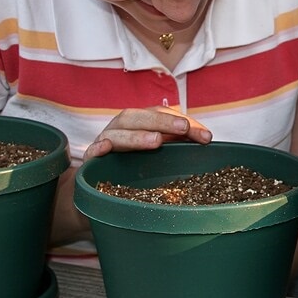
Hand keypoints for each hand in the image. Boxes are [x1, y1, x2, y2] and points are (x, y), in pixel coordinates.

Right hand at [83, 106, 211, 159]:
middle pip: (138, 117)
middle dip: (162, 121)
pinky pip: (92, 153)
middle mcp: (120, 128)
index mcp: (138, 122)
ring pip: (116, 134)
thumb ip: (180, 141)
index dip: (183, 122)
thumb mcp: (160, 150)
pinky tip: (105, 148)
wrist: (98, 184)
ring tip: (156, 141)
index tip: (206, 138)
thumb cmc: (134, 163)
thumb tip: (207, 138)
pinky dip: (98, 149)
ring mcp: (103, 142)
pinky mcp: (90, 161)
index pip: (161, 114)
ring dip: (136, 136)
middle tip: (183, 128)